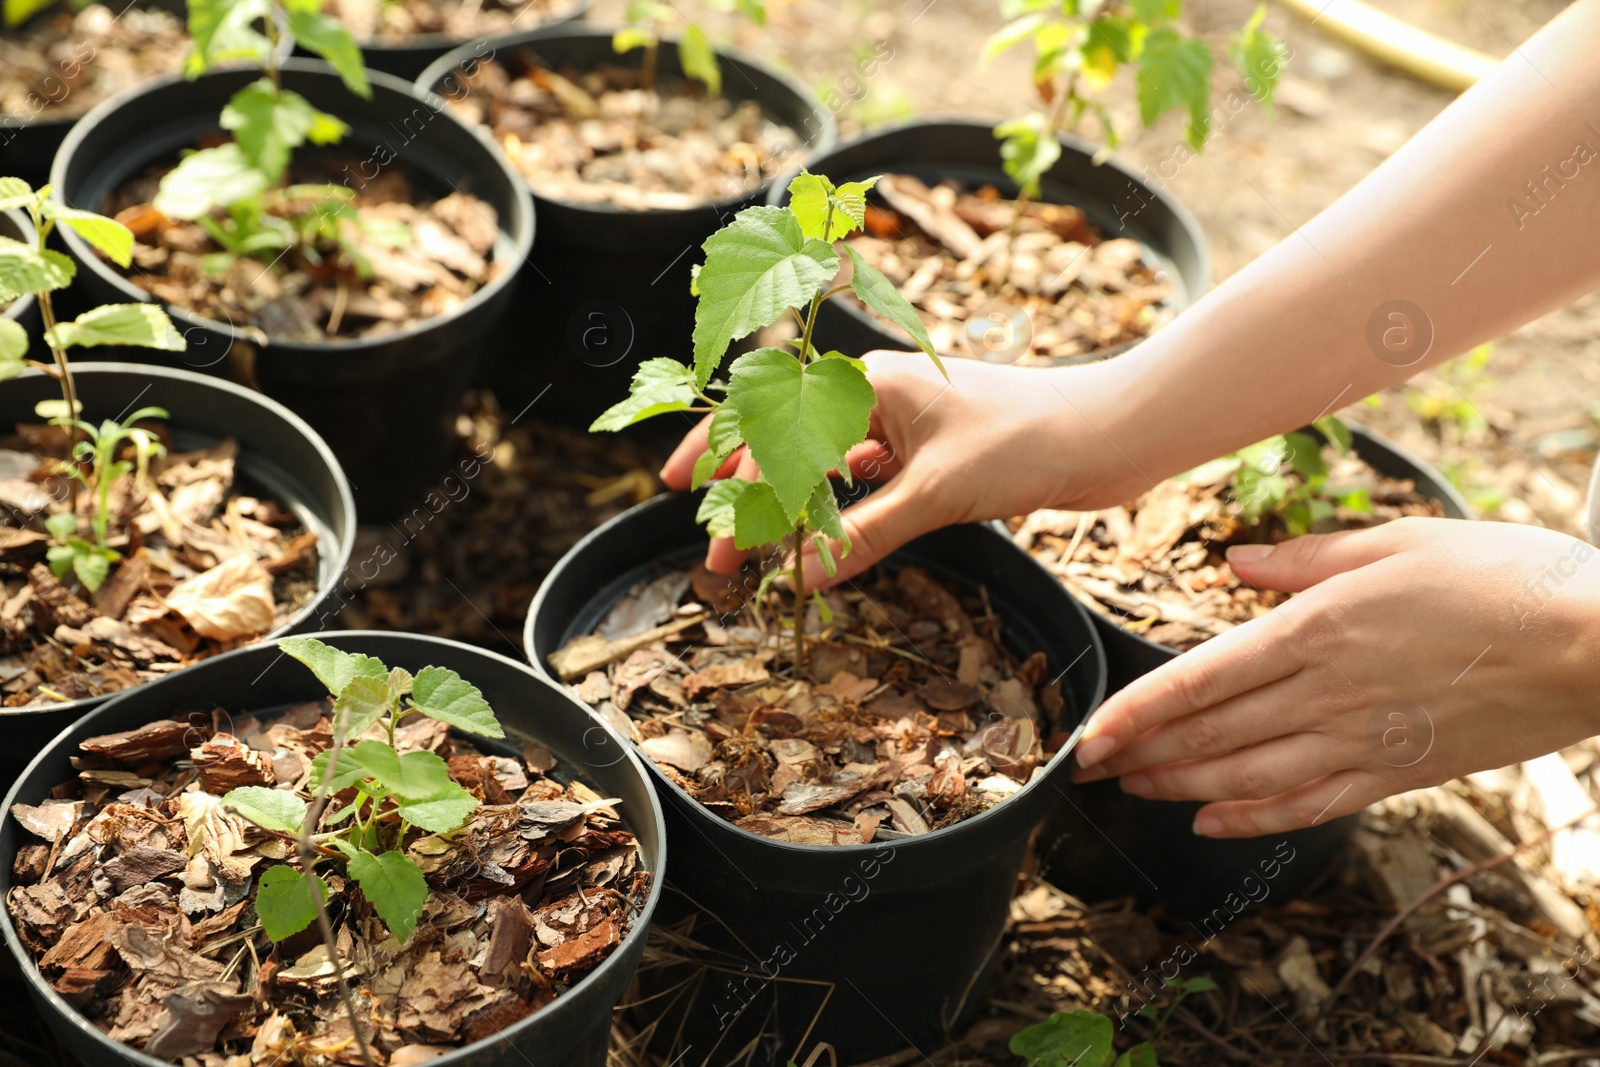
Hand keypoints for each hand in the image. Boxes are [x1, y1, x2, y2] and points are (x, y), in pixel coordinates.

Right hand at [661, 351, 1129, 583]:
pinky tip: (823, 537)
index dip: (726, 473)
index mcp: (867, 383)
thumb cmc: (1030, 438)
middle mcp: (876, 397)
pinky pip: (866, 482)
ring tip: (756, 547)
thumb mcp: (937, 492)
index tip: (698, 520)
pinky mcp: (931, 455)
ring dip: (791, 506)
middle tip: (713, 541)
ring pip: (825, 465)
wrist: (1108, 434)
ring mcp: (904, 426)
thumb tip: (802, 575)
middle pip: (787, 440)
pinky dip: (840, 512)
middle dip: (744, 490)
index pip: (774, 425)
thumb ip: (865, 534)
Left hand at [1073, 517, 1599, 836]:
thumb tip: (1233, 562)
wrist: (1598, 643)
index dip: (1138, 712)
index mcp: (1319, 628)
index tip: (1090, 734)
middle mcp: (1328, 692)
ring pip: (1249, 775)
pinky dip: (1255, 818)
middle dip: (1141, 754)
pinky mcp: (1401, 772)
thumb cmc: (1505, 577)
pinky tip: (1212, 822)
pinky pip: (1312, 804)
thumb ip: (1307, 558)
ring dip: (1181, 786)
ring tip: (1133, 792)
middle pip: (1212, 733)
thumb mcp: (1400, 541)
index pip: (1201, 679)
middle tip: (1086, 771)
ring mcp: (1365, 739)